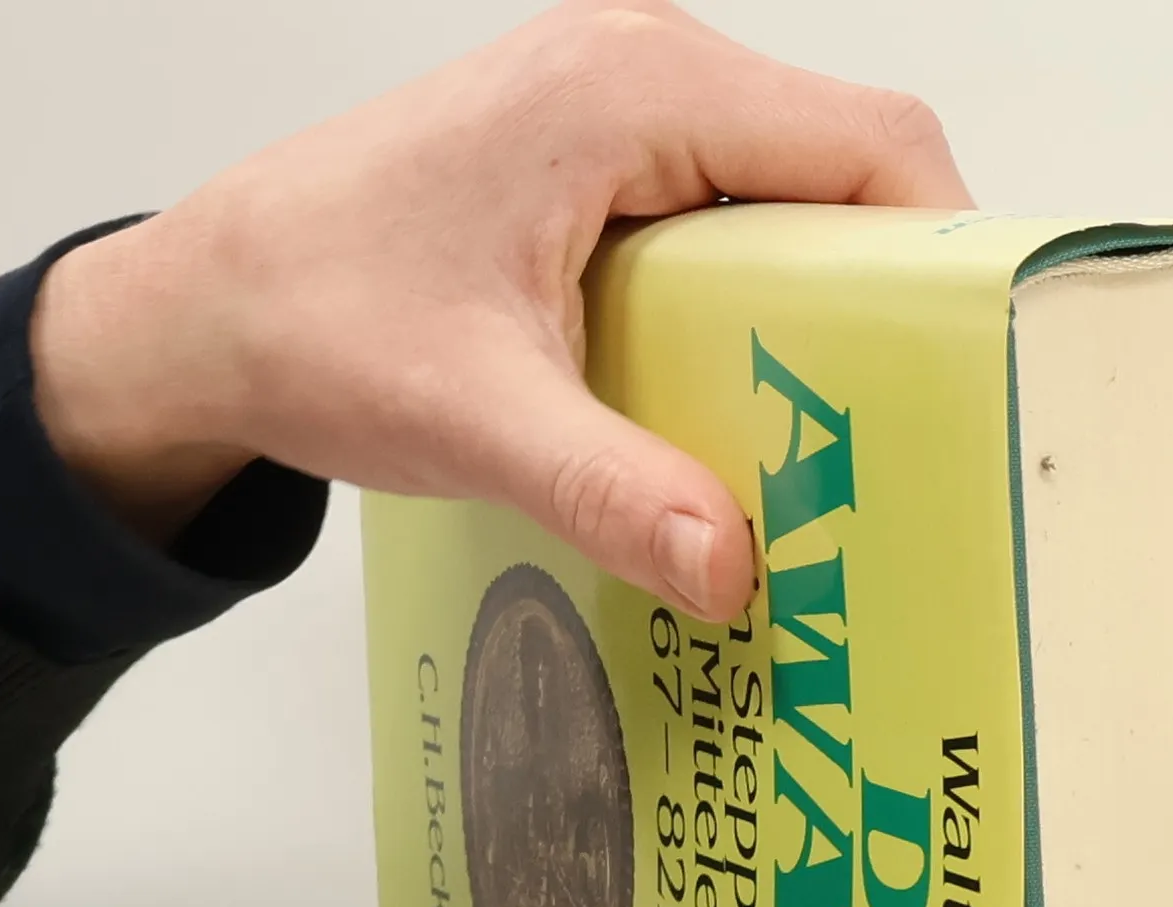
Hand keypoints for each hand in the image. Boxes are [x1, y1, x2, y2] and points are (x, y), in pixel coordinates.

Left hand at [27, 0, 969, 610]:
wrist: (202, 311)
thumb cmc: (313, 320)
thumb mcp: (474, 416)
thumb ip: (610, 488)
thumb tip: (735, 570)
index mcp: (632, 89)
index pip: (867, 139)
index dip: (943, 249)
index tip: (971, 368)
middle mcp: (639, 71)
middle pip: (845, 162)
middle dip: (891, 291)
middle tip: (905, 427)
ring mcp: (618, 109)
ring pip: (790, 191)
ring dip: (823, 302)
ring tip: (835, 426)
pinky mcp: (597, 162)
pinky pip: (729, 213)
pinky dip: (759, 299)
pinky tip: (743, 396)